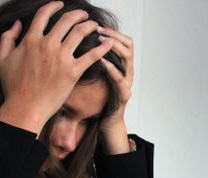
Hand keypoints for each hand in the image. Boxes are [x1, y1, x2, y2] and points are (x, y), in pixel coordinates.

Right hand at [0, 1, 113, 134]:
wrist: (25, 108)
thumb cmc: (13, 87)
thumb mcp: (2, 59)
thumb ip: (7, 38)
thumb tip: (16, 24)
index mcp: (31, 40)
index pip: (44, 14)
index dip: (54, 6)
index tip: (60, 4)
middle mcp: (47, 45)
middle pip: (66, 20)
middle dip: (78, 14)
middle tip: (84, 15)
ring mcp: (61, 58)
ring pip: (80, 32)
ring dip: (90, 25)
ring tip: (95, 25)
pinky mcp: (73, 72)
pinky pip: (92, 55)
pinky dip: (102, 47)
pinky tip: (109, 43)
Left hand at [97, 26, 133, 154]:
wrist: (107, 122)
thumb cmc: (100, 99)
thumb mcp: (97, 76)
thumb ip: (93, 61)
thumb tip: (78, 44)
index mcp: (122, 65)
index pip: (123, 40)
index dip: (112, 31)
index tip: (97, 25)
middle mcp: (128, 71)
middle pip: (128, 44)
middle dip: (113, 35)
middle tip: (98, 29)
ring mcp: (127, 82)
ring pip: (128, 58)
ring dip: (114, 47)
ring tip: (100, 41)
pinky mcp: (124, 95)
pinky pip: (120, 79)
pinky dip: (111, 68)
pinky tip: (101, 61)